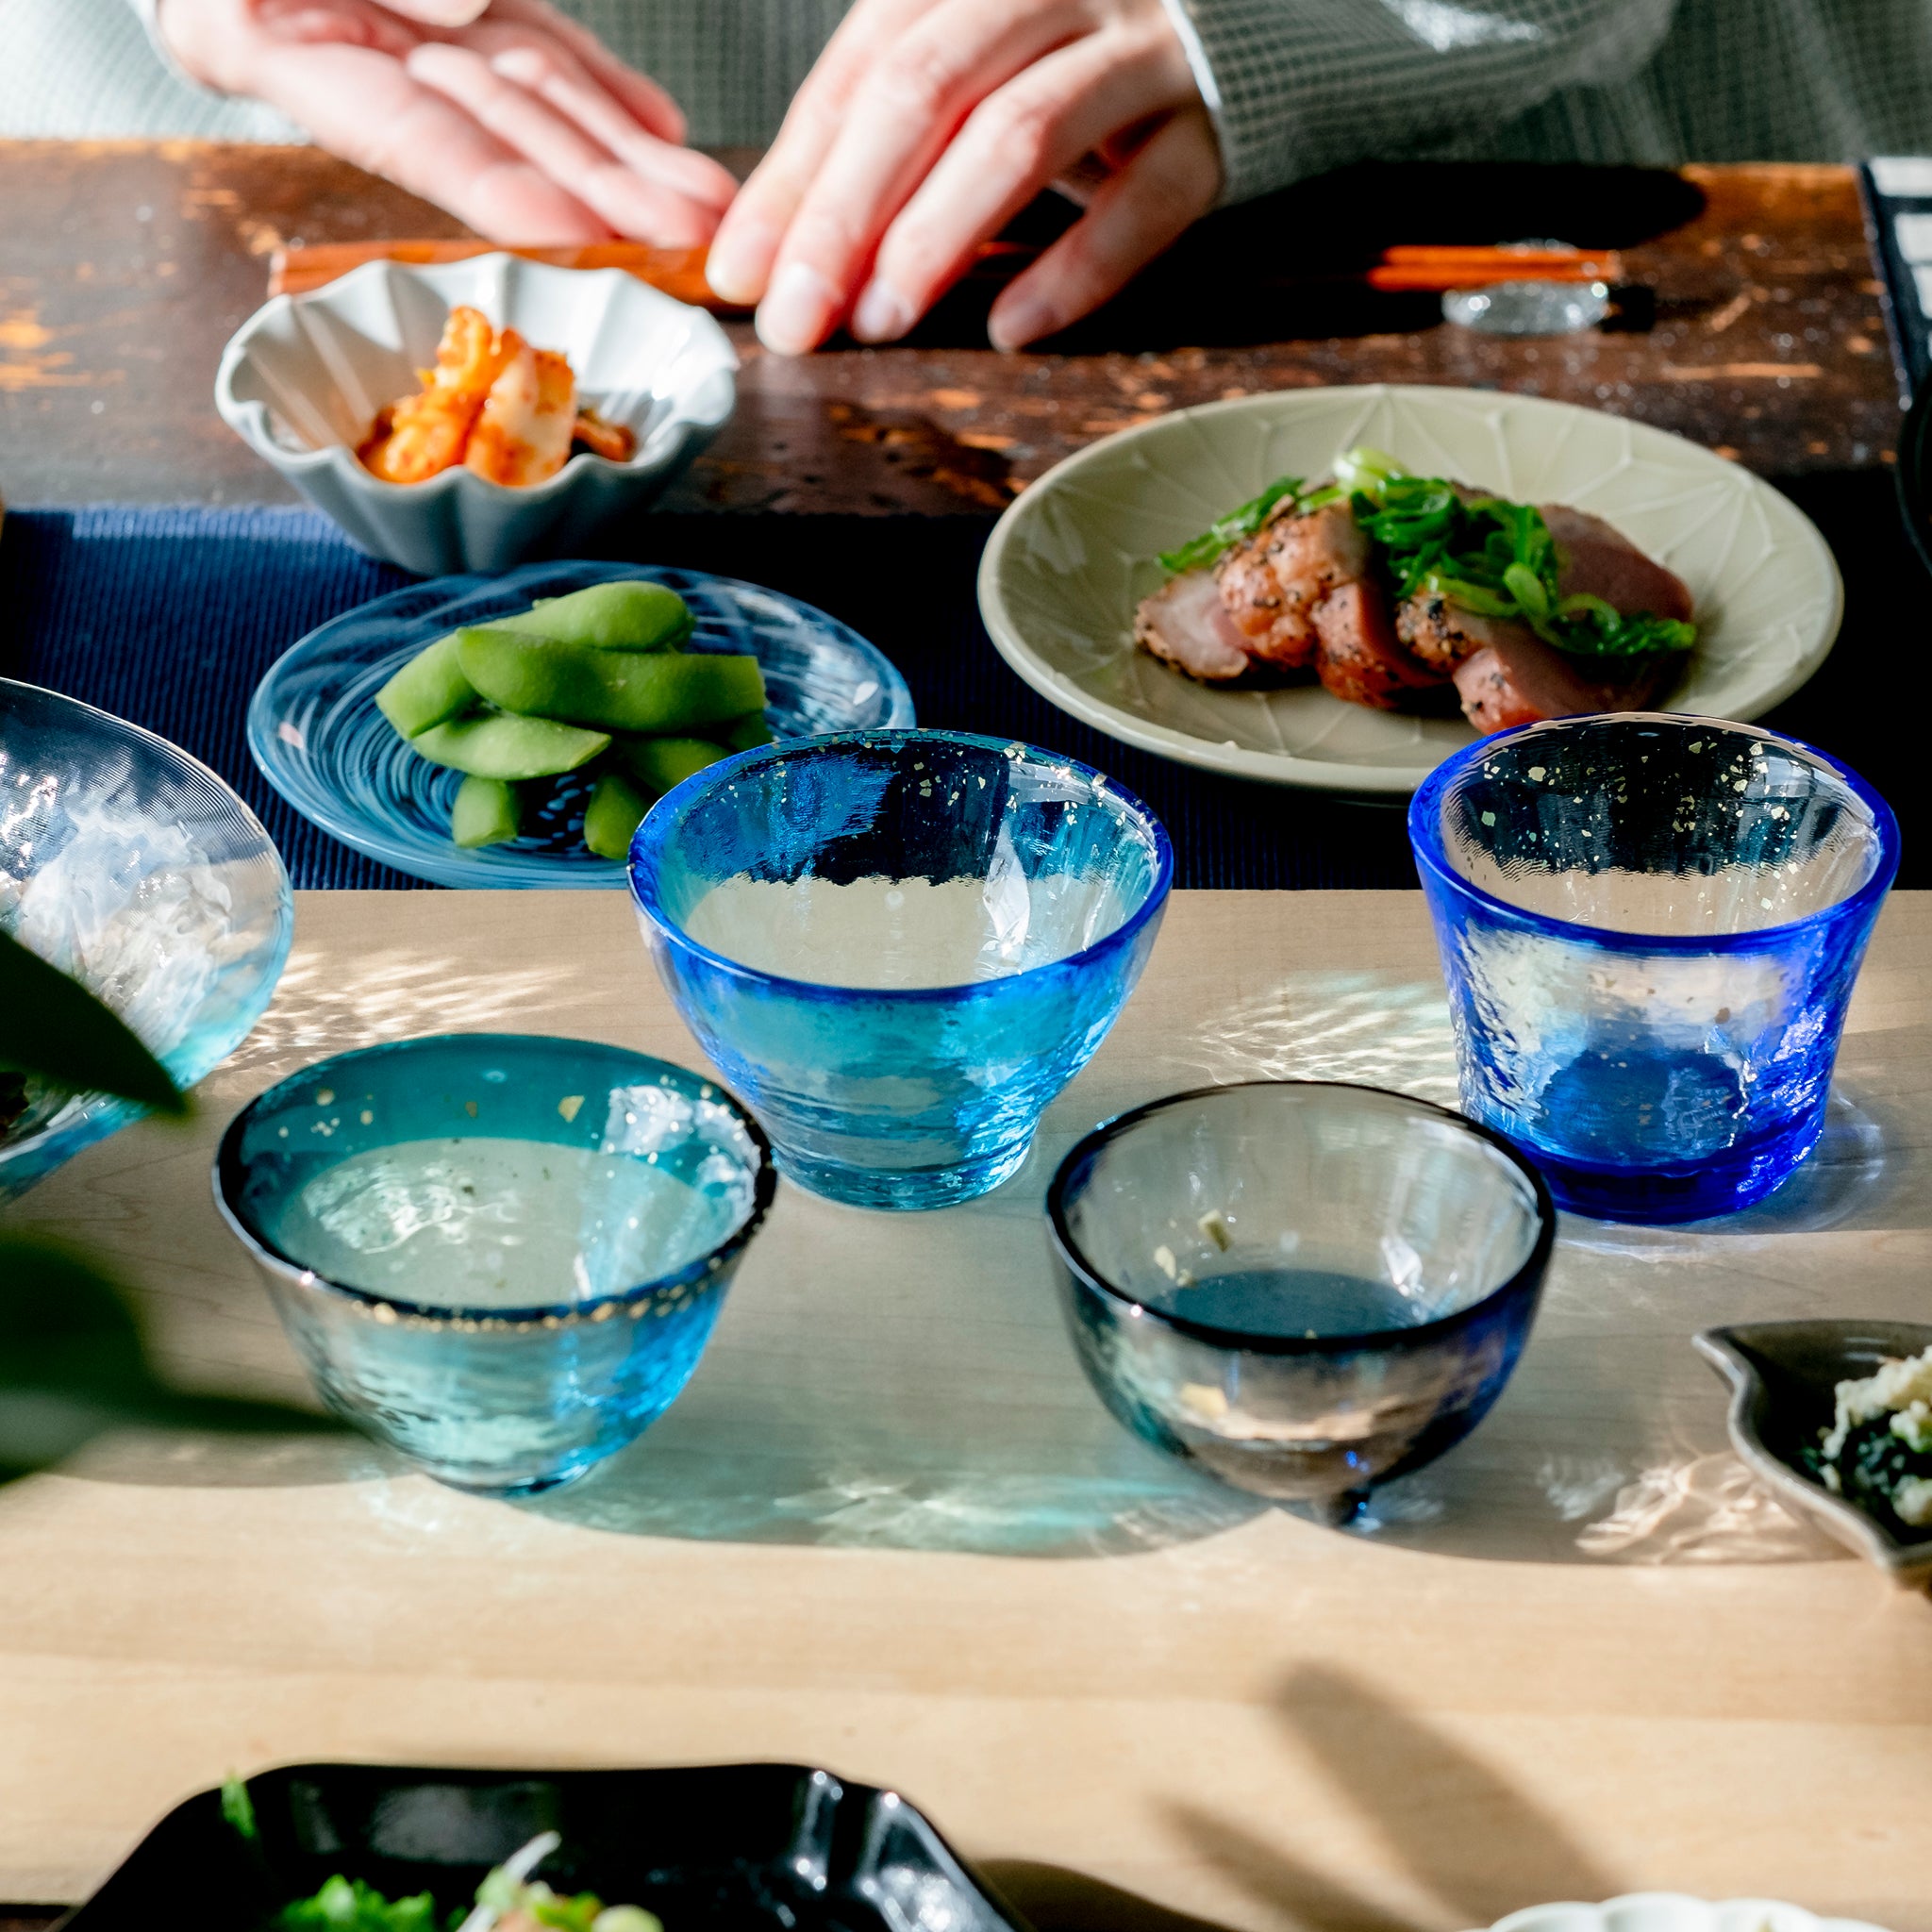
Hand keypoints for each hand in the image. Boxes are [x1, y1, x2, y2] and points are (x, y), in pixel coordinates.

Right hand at [157, 0, 738, 245]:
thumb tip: (464, 10)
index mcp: (280, 49)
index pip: (415, 141)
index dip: (502, 194)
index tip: (577, 237)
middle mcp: (363, 53)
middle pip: (501, 140)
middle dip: (601, 197)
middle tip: (688, 247)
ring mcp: (417, 31)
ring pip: (535, 100)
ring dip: (624, 156)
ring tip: (707, 205)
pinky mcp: (462, 4)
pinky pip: (535, 46)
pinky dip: (600, 89)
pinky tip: (663, 130)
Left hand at [704, 0, 1219, 353]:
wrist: (1251, 35)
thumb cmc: (1082, 69)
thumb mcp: (972, 83)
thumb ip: (885, 146)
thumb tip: (773, 257)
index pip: (862, 70)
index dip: (793, 176)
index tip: (743, 272)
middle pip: (926, 91)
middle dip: (845, 215)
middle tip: (797, 317)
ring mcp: (1141, 53)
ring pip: (1022, 133)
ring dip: (938, 238)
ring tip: (881, 320)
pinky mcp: (1211, 127)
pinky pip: (1142, 202)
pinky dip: (1073, 270)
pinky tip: (1012, 327)